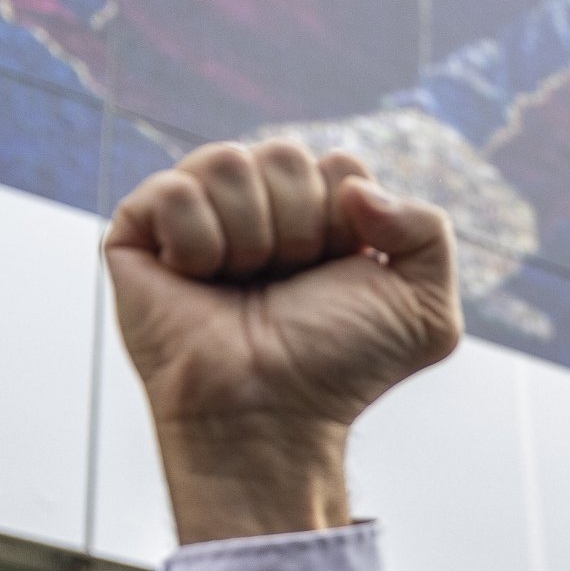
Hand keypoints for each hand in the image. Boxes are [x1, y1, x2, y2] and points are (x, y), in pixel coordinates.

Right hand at [105, 141, 462, 541]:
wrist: (272, 415)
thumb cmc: (339, 369)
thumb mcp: (426, 311)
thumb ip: (429, 230)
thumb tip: (355, 187)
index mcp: (320, 216)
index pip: (341, 165)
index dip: (346, 223)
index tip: (336, 277)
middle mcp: (258, 208)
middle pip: (285, 155)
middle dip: (300, 228)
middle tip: (287, 286)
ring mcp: (197, 215)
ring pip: (228, 161)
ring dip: (251, 237)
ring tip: (244, 287)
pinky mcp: (140, 231)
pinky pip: (174, 190)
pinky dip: (197, 243)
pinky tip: (197, 282)